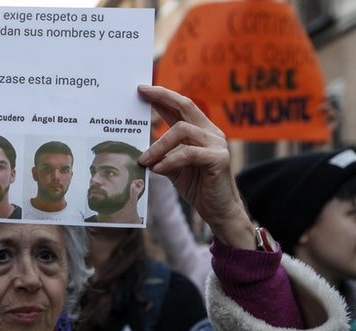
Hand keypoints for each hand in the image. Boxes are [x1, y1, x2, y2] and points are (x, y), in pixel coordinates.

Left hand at [137, 85, 254, 249]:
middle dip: (162, 96)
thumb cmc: (198, 187)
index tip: (142, 89)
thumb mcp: (174, 167)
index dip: (163, 96)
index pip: (181, 108)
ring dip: (159, 145)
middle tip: (142, 93)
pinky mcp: (219, 159)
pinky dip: (170, 160)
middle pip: (186, 105)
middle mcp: (211, 133)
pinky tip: (158, 169)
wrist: (219, 211)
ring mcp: (217, 144)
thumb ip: (162, 154)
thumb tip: (140, 149)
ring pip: (182, 131)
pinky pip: (189, 154)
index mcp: (201, 131)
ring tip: (144, 160)